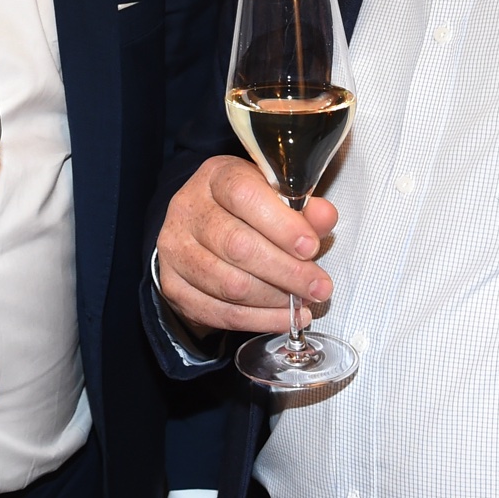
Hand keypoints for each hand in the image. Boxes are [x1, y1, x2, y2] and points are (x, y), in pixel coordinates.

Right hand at [156, 155, 337, 335]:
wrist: (202, 230)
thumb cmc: (247, 211)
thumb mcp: (276, 197)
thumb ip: (303, 208)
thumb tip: (325, 217)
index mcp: (215, 177)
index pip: (243, 195)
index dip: (281, 224)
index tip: (311, 247)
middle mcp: (188, 209)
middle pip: (237, 245)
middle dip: (287, 271)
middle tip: (319, 286)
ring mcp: (175, 249)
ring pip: (229, 284)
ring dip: (274, 299)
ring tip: (303, 302)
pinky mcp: (174, 286)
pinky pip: (219, 313)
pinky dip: (259, 320)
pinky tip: (285, 318)